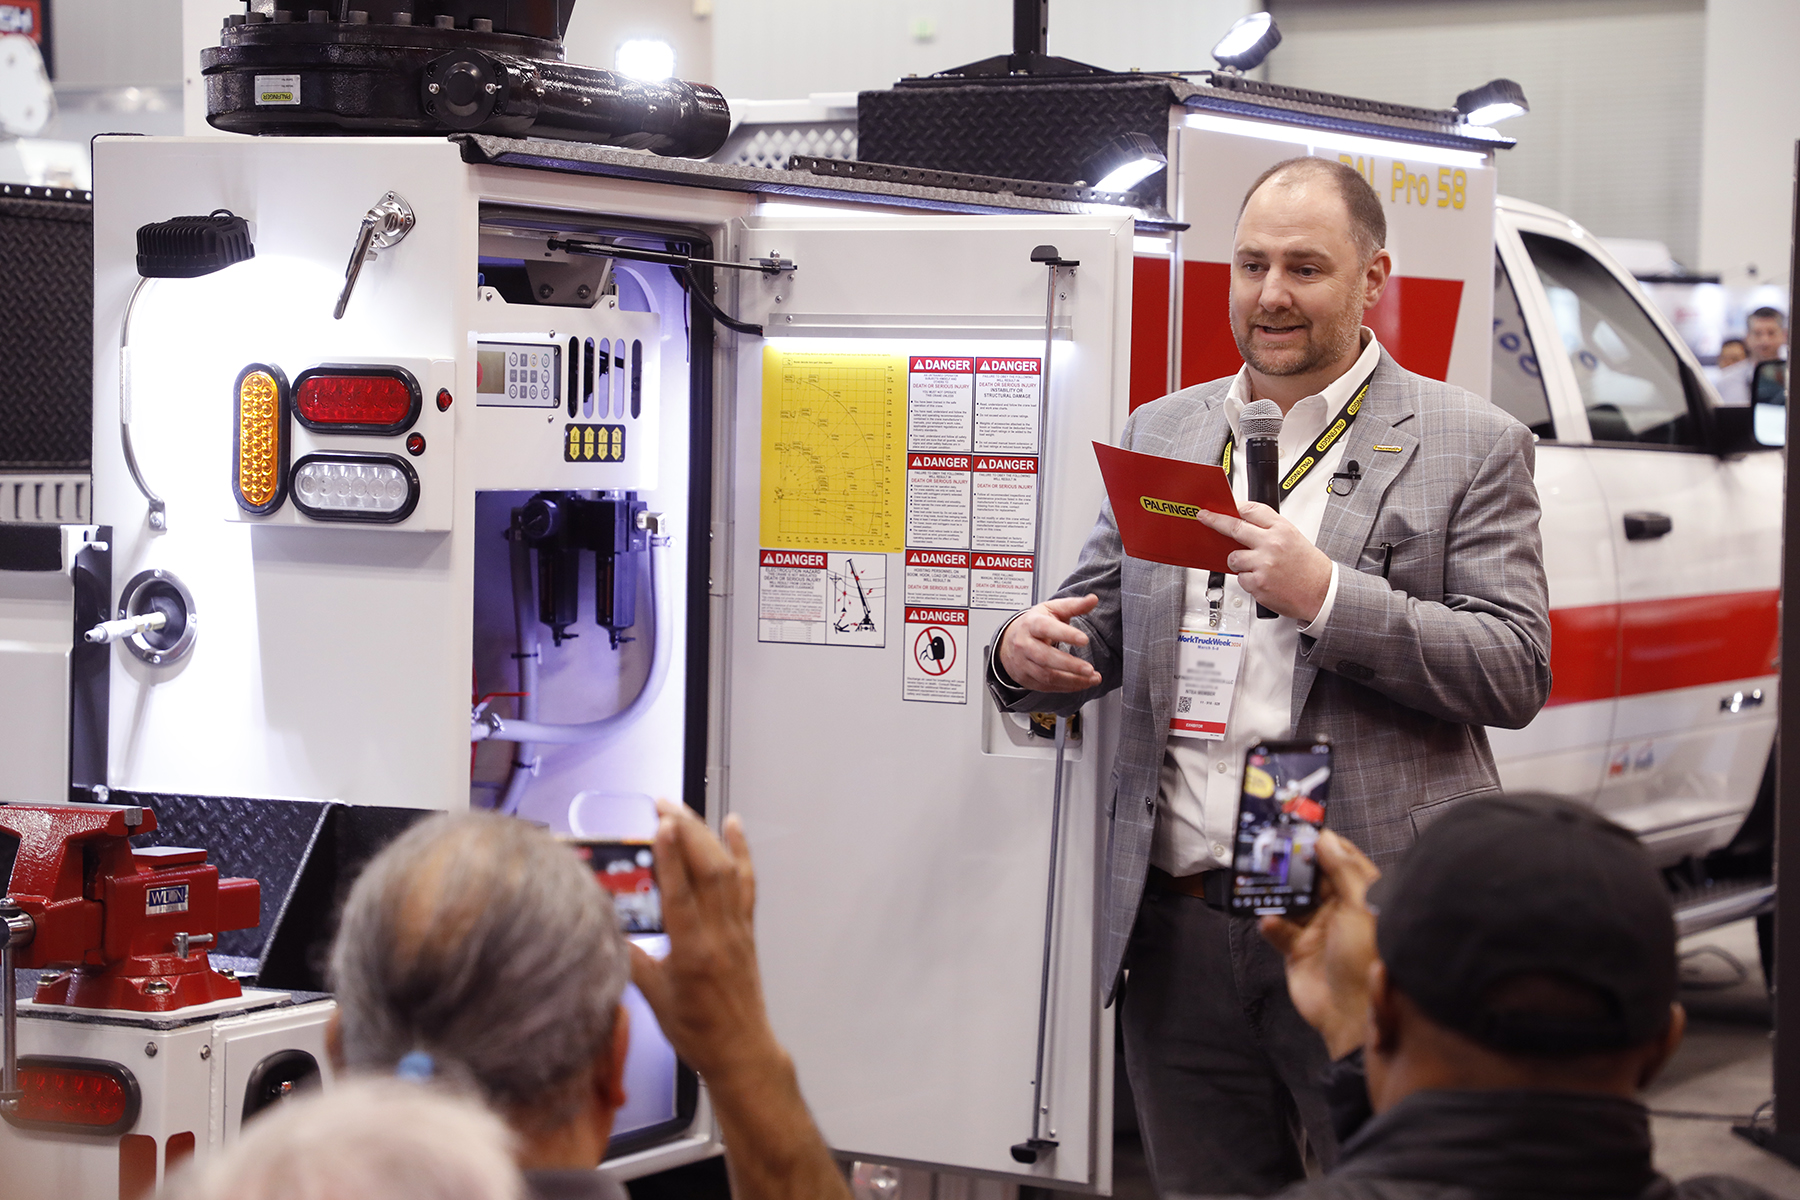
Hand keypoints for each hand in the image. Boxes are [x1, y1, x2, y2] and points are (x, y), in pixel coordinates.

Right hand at [630, 799, 782, 1085]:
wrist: (740, 1050)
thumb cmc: (695, 1031)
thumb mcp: (653, 999)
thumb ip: (630, 960)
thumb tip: (603, 929)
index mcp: (693, 954)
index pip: (681, 897)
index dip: (671, 859)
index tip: (661, 825)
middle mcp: (719, 935)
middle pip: (707, 872)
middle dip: (687, 831)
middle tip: (662, 805)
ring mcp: (737, 928)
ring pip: (726, 871)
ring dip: (706, 834)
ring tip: (683, 810)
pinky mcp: (746, 927)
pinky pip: (745, 882)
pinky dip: (740, 851)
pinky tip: (732, 825)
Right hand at [997, 594, 1103, 691]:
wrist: (1008, 642)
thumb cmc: (1033, 624)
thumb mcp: (1051, 610)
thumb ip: (1074, 605)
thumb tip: (1093, 599)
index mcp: (1031, 624)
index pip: (1046, 628)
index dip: (1065, 634)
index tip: (1084, 639)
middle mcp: (1024, 644)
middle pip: (1045, 657)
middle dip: (1069, 665)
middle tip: (1089, 669)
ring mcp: (1024, 663)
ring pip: (1047, 676)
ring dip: (1072, 680)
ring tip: (1092, 678)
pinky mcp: (1027, 679)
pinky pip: (1048, 686)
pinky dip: (1067, 687)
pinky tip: (1082, 683)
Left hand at [1194, 502, 1332, 622]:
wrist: (1321, 592)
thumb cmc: (1308, 566)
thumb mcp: (1293, 537)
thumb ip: (1269, 529)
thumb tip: (1244, 523)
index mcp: (1282, 529)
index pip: (1251, 510)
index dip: (1234, 507)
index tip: (1222, 506)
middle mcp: (1271, 544)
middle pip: (1234, 527)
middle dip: (1215, 521)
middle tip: (1205, 517)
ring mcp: (1263, 564)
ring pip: (1233, 557)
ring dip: (1238, 561)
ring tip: (1256, 566)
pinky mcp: (1257, 583)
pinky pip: (1240, 578)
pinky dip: (1248, 580)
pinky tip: (1262, 580)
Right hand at [1258, 830, 1380, 1058]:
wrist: (1351, 1015)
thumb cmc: (1365, 961)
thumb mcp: (1358, 908)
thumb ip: (1342, 872)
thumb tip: (1326, 839)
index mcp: (1361, 898)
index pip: (1343, 861)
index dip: (1325, 843)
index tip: (1303, 826)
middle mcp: (1340, 911)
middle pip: (1313, 877)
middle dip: (1295, 864)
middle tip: (1274, 846)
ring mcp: (1318, 930)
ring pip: (1292, 900)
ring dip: (1279, 892)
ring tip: (1263, 878)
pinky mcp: (1298, 950)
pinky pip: (1279, 929)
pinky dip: (1272, 925)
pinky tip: (1271, 922)